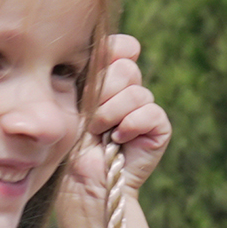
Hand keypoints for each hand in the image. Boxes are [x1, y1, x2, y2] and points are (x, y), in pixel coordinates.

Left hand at [63, 33, 171, 203]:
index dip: (114, 49)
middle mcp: (127, 91)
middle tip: (90, 117)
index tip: (100, 61)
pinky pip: (151, 112)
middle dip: (104, 91)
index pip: (121, 47)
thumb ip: (91, 70)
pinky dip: (132, 124)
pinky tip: (118, 139)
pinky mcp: (158, 128)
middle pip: (126, 68)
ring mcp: (144, 109)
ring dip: (112, 112)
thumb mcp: (71, 99)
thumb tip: (116, 45)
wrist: (80, 182)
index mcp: (105, 78)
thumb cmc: (68, 142)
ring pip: (137, 92)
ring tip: (99, 132)